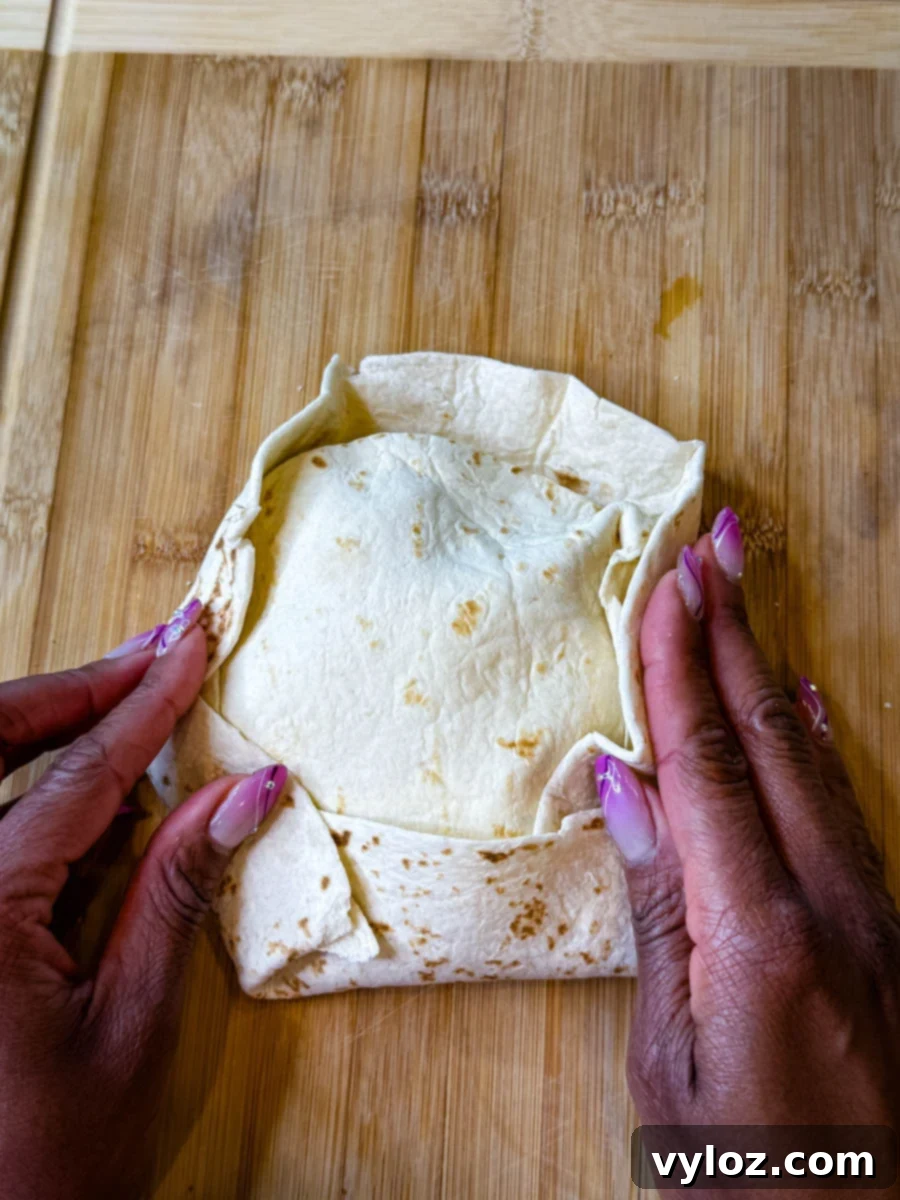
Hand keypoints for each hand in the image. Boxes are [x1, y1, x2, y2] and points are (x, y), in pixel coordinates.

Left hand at [0, 605, 285, 1199]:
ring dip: (48, 722)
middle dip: (76, 686)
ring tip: (132, 689)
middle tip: (156, 648)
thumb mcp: (131, 1023)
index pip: (76, 776)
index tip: (193, 644)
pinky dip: (30, 779)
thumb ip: (177, 887)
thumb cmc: (48, 1164)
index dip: (145, 704)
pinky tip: (94, 776)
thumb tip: (250, 789)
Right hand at [597, 509, 899, 1187]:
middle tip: (715, 544)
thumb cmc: (746, 1181)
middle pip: (771, 736)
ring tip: (744, 598)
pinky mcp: (888, 934)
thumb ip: (657, 913)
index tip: (668, 584)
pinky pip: (847, 810)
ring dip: (771, 669)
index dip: (681, 666)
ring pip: (815, 760)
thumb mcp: (670, 1063)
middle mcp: (832, 906)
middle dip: (734, 632)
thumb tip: (626, 787)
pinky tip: (808, 704)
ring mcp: (873, 915)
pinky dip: (819, 742)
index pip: (708, 763)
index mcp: (760, 935)